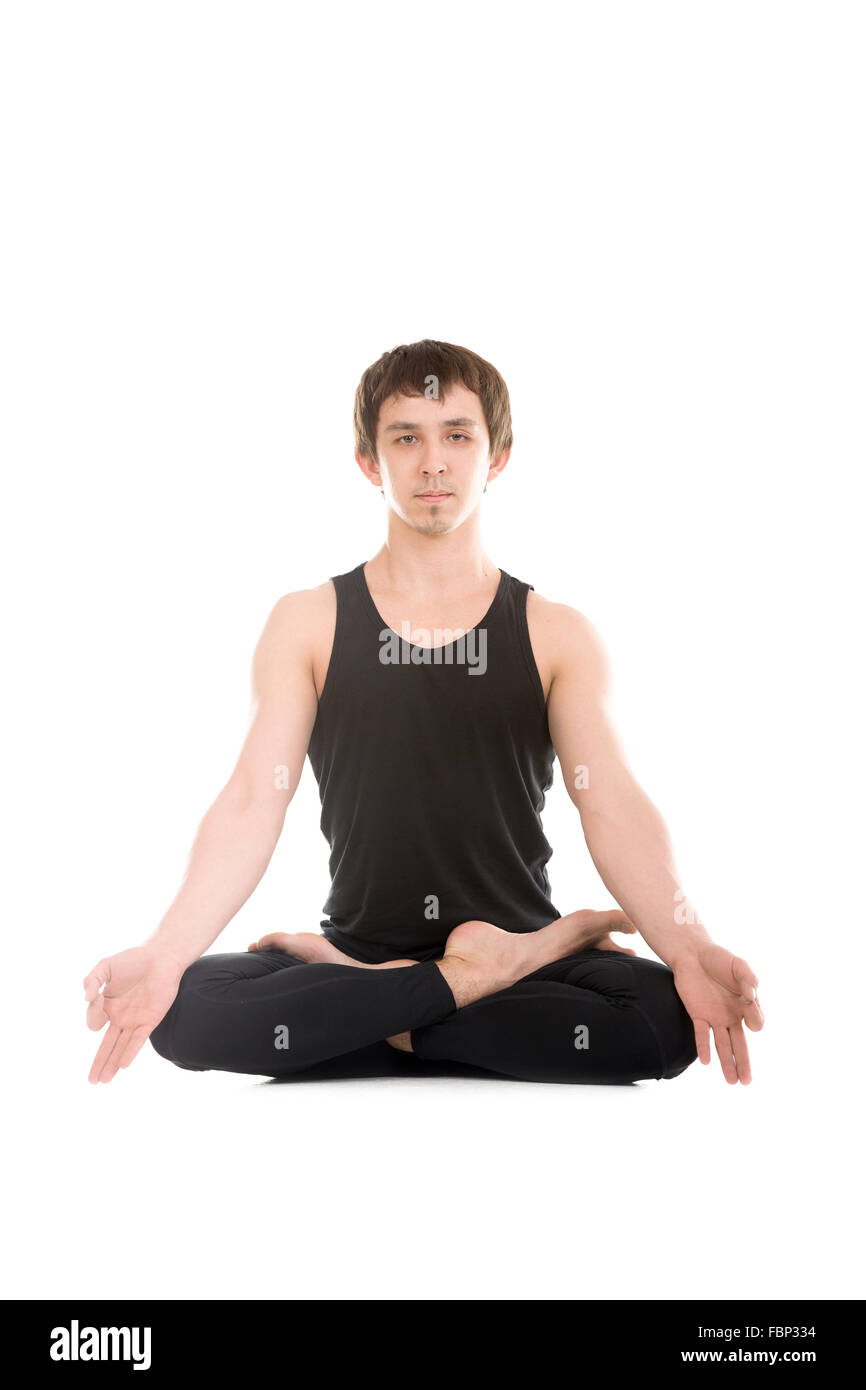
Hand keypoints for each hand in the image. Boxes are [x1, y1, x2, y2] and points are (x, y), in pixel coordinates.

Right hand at [83, 946, 185, 1083]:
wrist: (162, 957)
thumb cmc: (134, 959)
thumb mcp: (106, 966)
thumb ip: (91, 980)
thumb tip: (86, 998)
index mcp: (107, 1005)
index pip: (93, 1021)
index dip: (92, 1013)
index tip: (97, 998)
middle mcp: (120, 1016)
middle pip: (107, 1045)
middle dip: (98, 1063)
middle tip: (91, 1081)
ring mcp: (134, 1020)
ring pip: (120, 1047)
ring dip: (112, 1064)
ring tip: (103, 1081)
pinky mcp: (149, 1020)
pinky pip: (138, 1040)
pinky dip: (130, 1053)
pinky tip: (123, 1066)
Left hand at [671, 941, 763, 1084]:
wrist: (692, 953)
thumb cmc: (719, 958)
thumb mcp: (738, 965)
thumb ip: (748, 978)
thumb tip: (752, 994)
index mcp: (745, 1005)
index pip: (756, 1021)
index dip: (755, 1016)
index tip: (749, 999)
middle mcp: (731, 1015)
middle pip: (740, 1044)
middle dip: (744, 1063)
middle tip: (747, 1082)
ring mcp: (714, 1017)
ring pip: (722, 1045)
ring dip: (726, 1063)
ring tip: (732, 1082)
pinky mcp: (697, 1014)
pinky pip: (701, 1034)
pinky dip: (704, 1047)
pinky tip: (706, 1062)